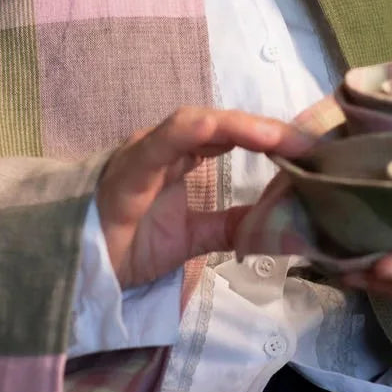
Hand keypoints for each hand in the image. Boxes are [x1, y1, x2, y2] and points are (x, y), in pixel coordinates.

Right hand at [96, 106, 313, 288]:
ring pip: (197, 124)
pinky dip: (190, 131)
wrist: (78, 267)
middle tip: (308, 142)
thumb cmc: (130, 243)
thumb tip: (283, 226)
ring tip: (277, 136)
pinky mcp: (129, 167)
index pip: (235, 136)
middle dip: (266, 129)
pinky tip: (217, 127)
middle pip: (224, 124)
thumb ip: (232, 226)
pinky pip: (161, 141)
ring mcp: (148, 150)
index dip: (273, 138)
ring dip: (240, 126)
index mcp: (184, 156)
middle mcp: (168, 145)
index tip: (313, 150)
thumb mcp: (194, 237)